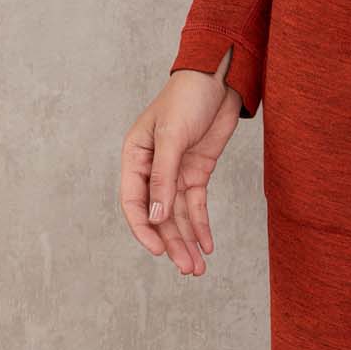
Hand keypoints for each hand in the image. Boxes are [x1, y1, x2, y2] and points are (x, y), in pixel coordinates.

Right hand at [119, 61, 242, 276]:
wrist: (217, 80)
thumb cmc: (187, 98)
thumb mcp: (172, 137)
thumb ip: (164, 178)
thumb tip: (157, 217)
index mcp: (135, 157)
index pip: (133, 202)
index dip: (145, 229)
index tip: (159, 251)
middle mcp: (152, 169)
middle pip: (159, 215)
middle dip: (172, 243)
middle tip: (187, 269)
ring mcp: (175, 172)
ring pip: (178, 215)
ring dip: (188, 241)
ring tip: (197, 268)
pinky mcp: (196, 173)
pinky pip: (196, 206)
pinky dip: (201, 226)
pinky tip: (207, 246)